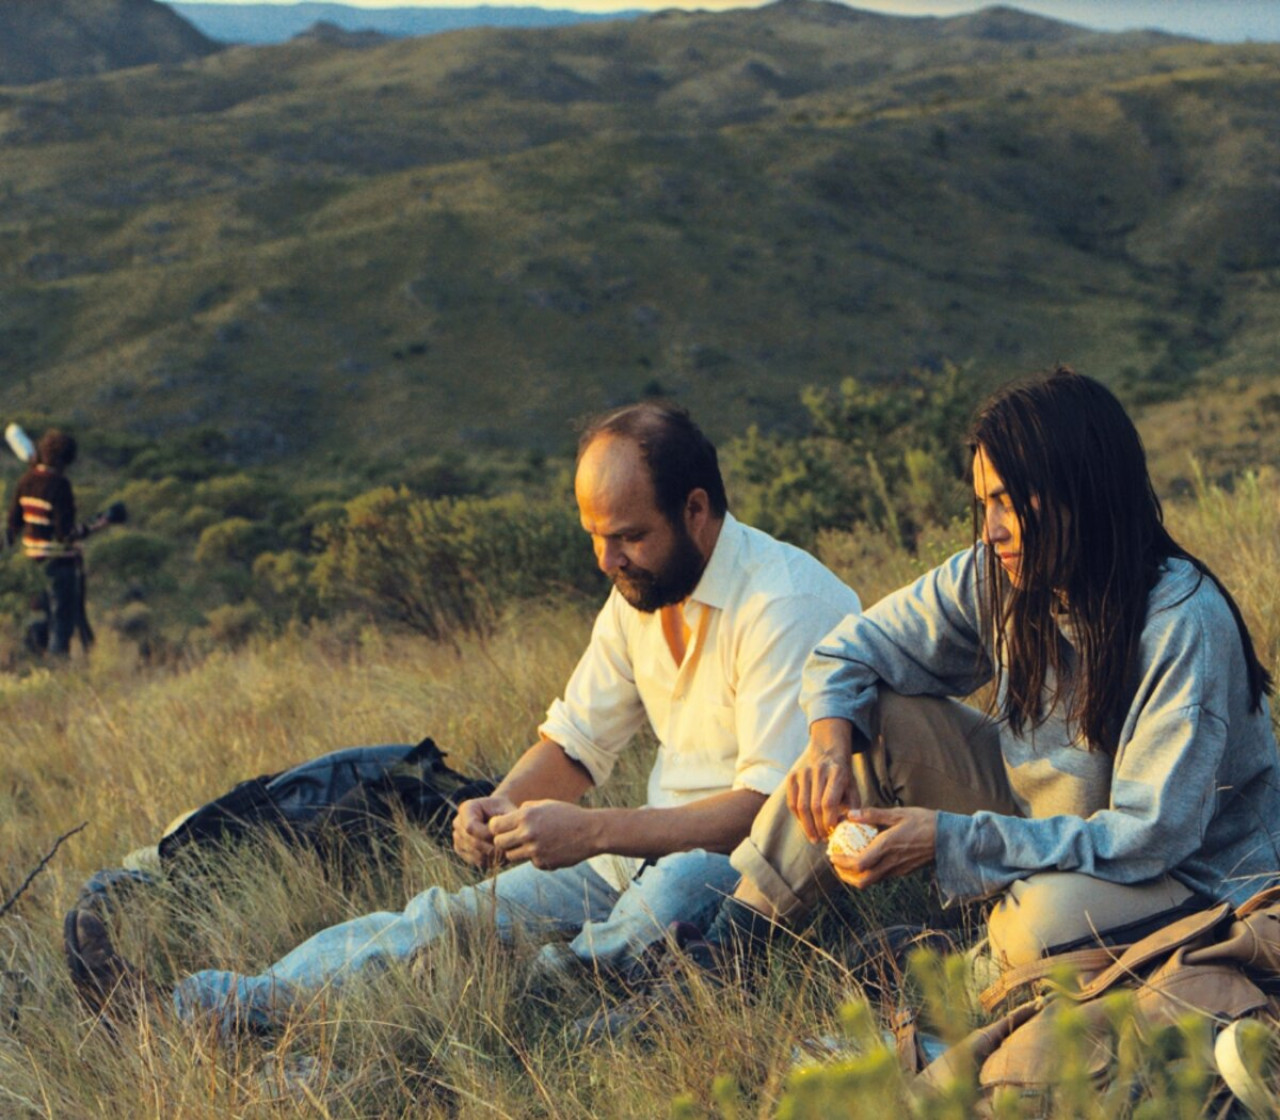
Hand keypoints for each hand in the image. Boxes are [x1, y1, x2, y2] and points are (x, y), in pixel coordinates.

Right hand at [452, 794, 514, 867]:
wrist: (502, 816)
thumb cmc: (507, 812)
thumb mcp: (508, 812)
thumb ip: (504, 822)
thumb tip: (497, 835)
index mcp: (467, 808)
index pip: (470, 827)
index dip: (486, 835)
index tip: (502, 836)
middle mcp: (458, 822)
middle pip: (471, 842)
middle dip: (490, 847)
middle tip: (507, 848)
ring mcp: (457, 837)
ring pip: (473, 853)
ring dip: (490, 855)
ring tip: (504, 851)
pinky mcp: (461, 849)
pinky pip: (473, 860)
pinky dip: (487, 861)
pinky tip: (498, 855)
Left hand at [489, 800, 601, 870]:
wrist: (591, 832)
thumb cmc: (568, 815)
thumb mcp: (546, 804)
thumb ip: (525, 809)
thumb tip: (509, 816)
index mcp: (526, 816)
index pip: (495, 826)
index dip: (496, 827)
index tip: (502, 828)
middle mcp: (528, 833)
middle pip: (499, 843)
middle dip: (503, 841)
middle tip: (513, 838)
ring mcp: (535, 850)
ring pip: (511, 856)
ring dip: (517, 850)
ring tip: (530, 843)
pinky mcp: (543, 863)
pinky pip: (530, 862)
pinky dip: (536, 857)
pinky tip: (549, 849)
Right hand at [785, 719, 854, 844]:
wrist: (828, 753)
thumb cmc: (844, 778)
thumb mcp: (853, 789)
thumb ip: (852, 809)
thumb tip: (844, 829)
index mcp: (837, 772)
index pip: (829, 802)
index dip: (829, 821)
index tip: (832, 834)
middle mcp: (818, 771)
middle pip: (814, 806)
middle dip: (818, 827)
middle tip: (823, 840)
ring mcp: (803, 772)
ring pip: (801, 806)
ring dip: (807, 826)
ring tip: (814, 838)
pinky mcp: (792, 776)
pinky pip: (792, 802)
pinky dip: (798, 818)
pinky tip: (805, 826)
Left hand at [829, 806, 937, 889]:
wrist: (949, 838)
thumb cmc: (924, 822)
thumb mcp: (898, 813)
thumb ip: (873, 814)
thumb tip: (851, 813)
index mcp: (887, 847)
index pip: (859, 864)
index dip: (842, 863)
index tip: (832, 856)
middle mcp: (891, 863)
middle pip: (862, 880)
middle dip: (845, 875)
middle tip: (836, 863)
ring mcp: (898, 870)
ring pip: (871, 882)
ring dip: (855, 876)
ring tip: (847, 863)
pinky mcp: (903, 872)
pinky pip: (881, 877)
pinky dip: (868, 873)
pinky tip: (865, 861)